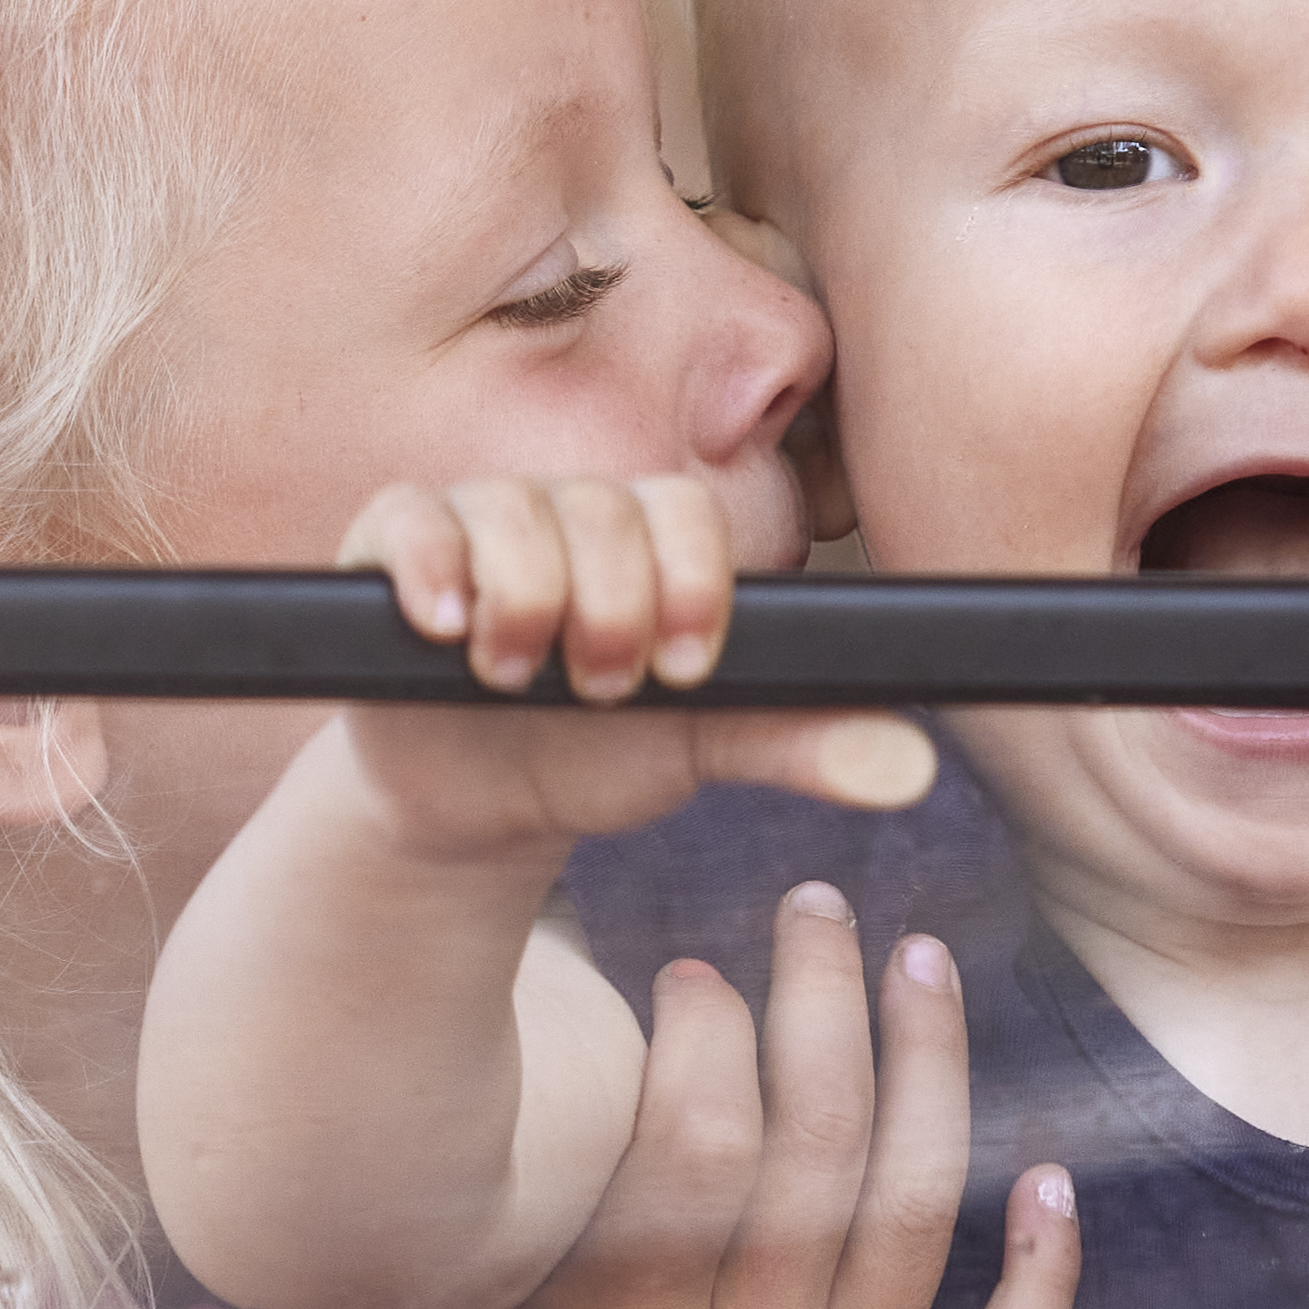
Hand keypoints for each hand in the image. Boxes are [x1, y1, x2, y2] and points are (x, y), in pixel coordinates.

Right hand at [335, 477, 937, 863]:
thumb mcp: (700, 750)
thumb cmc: (600, 755)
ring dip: (526, 594)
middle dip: (611, 603)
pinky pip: (407, 518)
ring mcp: (475, 524)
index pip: (684, 509)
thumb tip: (916, 767)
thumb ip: (800, 744)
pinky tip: (447, 627)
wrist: (479, 804)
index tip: (687, 664)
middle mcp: (567, 513)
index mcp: (652, 541)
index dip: (690, 579)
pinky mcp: (392, 552)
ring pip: (508, 508)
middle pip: (600, 504)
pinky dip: (429, 564)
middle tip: (606, 688)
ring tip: (520, 673)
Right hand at [356, 878, 1080, 1308]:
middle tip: (817, 912)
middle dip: (823, 996)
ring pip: (917, 1221)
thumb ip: (507, 1214)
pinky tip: (1046, 1182)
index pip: (697, 1125)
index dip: (707, 1018)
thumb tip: (558, 1058)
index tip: (694, 967)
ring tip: (921, 971)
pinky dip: (1039, 1279)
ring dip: (930, 1075)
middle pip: (819, 1141)